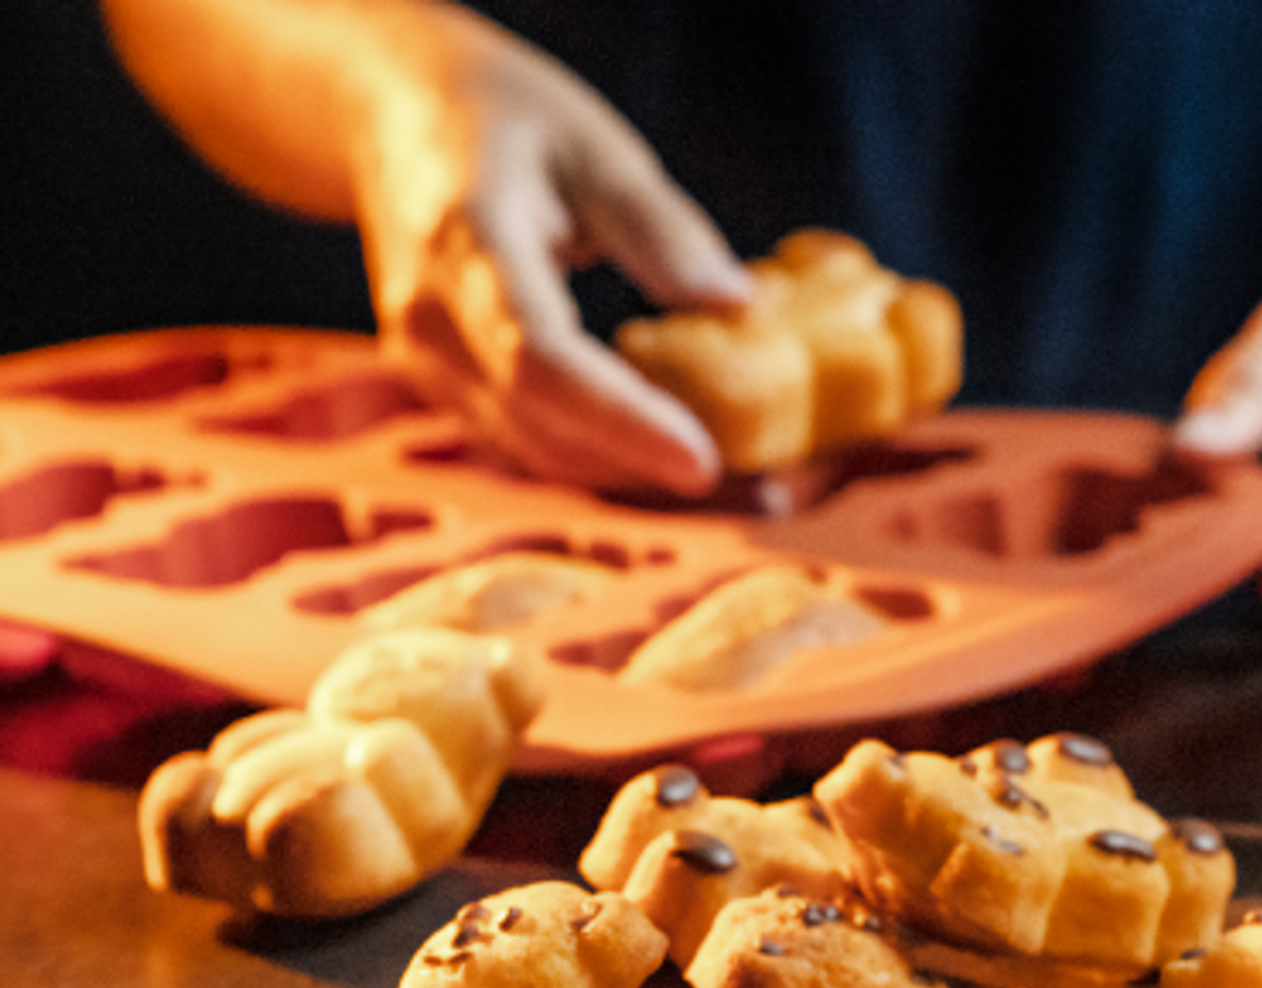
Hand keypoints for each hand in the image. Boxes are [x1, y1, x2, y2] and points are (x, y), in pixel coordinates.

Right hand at [356, 21, 752, 495]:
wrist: (390, 116)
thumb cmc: (502, 119)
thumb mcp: (592, 145)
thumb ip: (661, 228)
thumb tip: (739, 304)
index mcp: (467, 244)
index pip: (538, 360)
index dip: (622, 421)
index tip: (704, 462)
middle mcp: (433, 322)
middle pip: (546, 432)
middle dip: (657, 475)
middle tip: (770, 495)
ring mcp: (431, 367)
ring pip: (543, 459)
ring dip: (646, 486)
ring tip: (750, 493)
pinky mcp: (451, 392)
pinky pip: (536, 449)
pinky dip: (614, 467)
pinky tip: (685, 466)